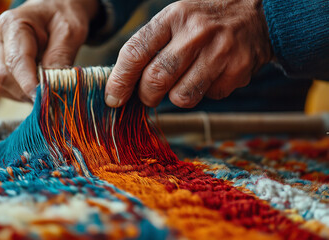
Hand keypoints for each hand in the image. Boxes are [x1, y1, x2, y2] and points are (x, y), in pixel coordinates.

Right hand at [0, 0, 97, 101]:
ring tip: (49, 88)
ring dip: (27, 95)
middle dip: (29, 91)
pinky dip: (24, 94)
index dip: (28, 84)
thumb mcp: (70, 32)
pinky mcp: (0, 67)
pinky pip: (7, 90)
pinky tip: (40, 86)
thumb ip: (60, 57)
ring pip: (4, 86)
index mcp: (12, 24)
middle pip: (5, 77)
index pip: (16, 61)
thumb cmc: (62, 16)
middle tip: (55, 96)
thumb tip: (52, 86)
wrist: (56, 10)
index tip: (41, 99)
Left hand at [105, 0, 272, 107]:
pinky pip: (207, 97)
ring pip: (181, 97)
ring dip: (174, 97)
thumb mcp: (176, 17)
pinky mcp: (236, 72)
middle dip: (145, 95)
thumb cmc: (204, 19)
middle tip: (148, 95)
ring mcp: (219, 53)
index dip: (120, 80)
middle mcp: (196, 33)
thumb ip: (150, 45)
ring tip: (181, 82)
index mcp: (174, 16)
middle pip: (156, 79)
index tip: (113, 98)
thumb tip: (123, 83)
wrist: (258, 13)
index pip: (136, 52)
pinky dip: (203, 93)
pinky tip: (210, 75)